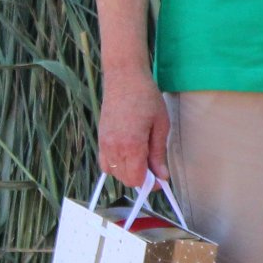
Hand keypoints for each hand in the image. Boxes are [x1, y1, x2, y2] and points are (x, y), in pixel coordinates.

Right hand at [98, 72, 169, 188]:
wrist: (124, 79)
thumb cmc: (146, 98)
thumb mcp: (161, 125)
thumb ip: (159, 153)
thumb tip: (162, 176)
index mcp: (131, 145)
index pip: (136, 179)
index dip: (150, 183)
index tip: (161, 179)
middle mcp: (113, 147)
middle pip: (125, 179)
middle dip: (141, 179)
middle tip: (156, 168)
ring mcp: (104, 143)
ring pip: (114, 173)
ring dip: (129, 172)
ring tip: (144, 159)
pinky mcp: (100, 139)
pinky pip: (105, 163)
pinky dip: (117, 165)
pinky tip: (130, 155)